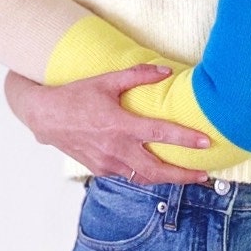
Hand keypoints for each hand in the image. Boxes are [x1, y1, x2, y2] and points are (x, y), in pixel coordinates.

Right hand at [4, 65, 211, 185]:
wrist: (45, 116)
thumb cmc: (76, 96)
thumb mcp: (106, 80)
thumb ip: (137, 75)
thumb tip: (164, 71)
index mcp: (120, 125)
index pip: (160, 134)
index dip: (184, 139)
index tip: (205, 144)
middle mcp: (115, 149)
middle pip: (156, 170)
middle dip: (182, 176)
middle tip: (203, 176)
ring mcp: (107, 163)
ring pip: (143, 177)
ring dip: (166, 179)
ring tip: (186, 177)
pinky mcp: (100, 170)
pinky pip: (128, 175)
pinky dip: (144, 175)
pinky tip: (155, 171)